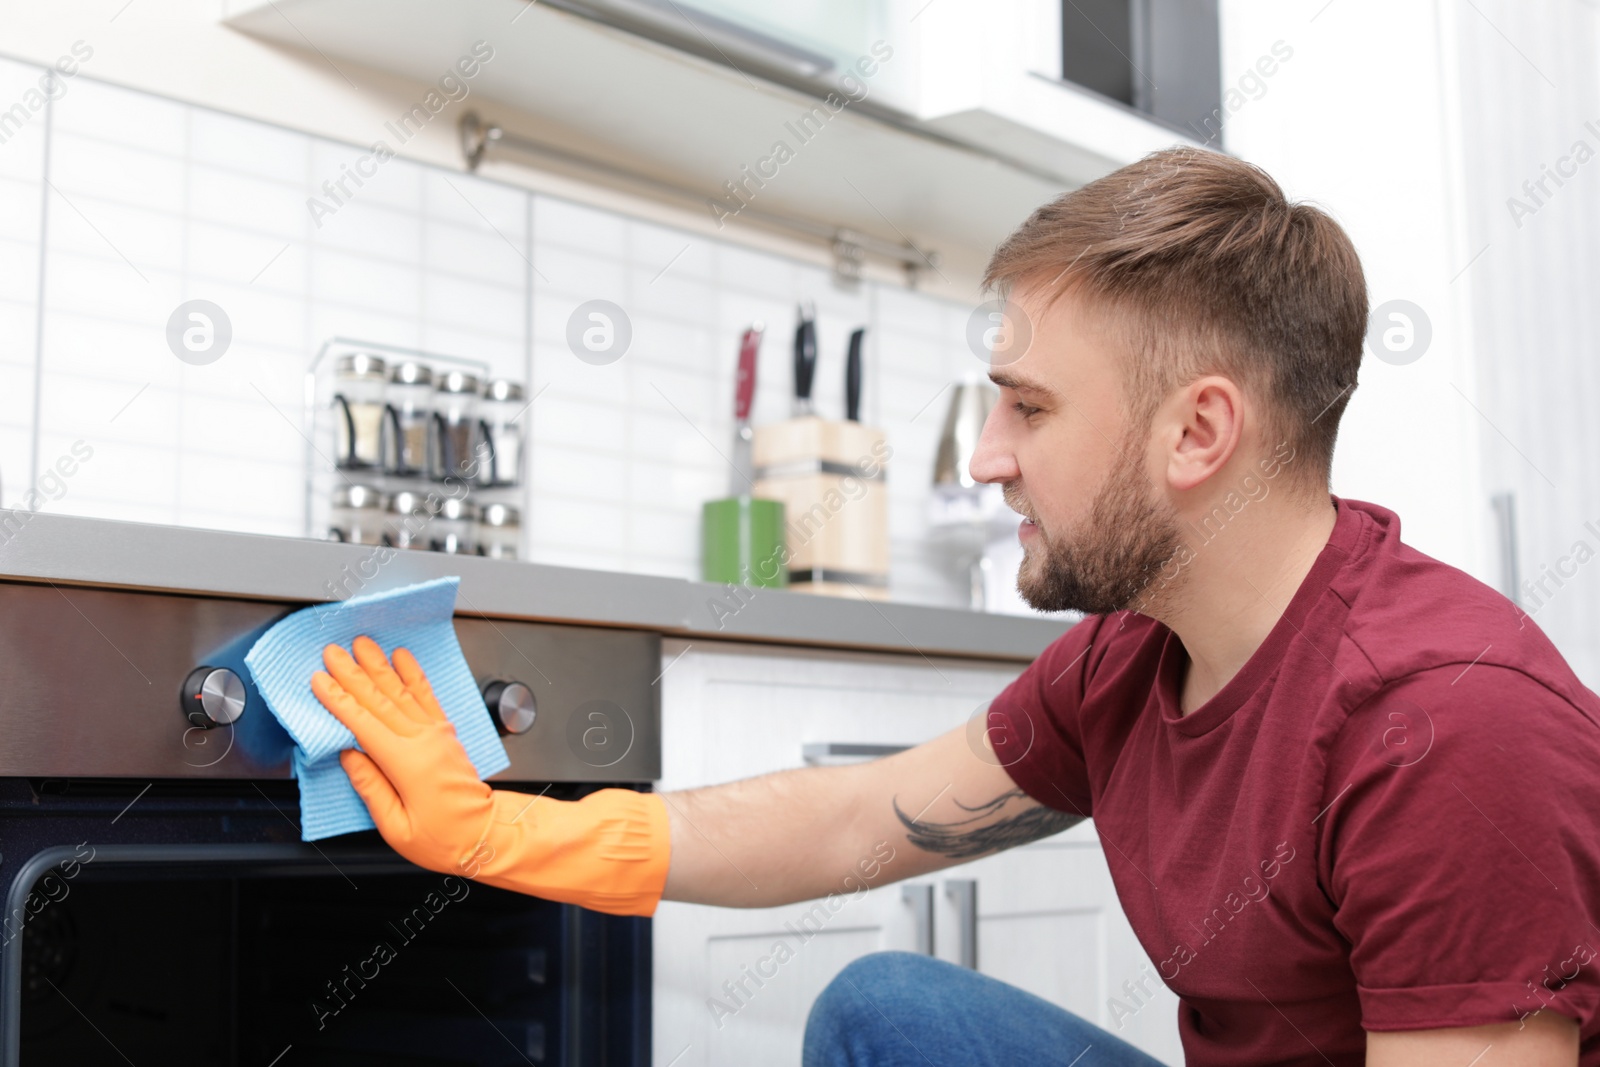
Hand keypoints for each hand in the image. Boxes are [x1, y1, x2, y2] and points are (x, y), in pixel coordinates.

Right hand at [311, 635, 494, 875]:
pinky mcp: (445, 733)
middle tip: (331, 651)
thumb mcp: (396, 827)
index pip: (364, 725)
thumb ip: (371, 787)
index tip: (318, 680)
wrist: (485, 835)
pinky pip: (427, 696)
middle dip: (352, 674)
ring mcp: (437, 734)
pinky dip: (413, 674)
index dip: (338, 701)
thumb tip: (348, 755)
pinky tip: (402, 657)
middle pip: (380, 701)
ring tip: (362, 644)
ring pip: (402, 692)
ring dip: (379, 666)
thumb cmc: (442, 839)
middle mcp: (424, 742)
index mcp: (408, 765)